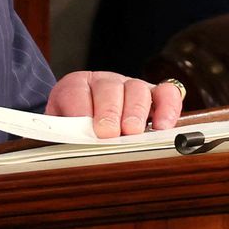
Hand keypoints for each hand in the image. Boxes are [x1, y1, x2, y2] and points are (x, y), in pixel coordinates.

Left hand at [45, 71, 184, 137]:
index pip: (76, 91)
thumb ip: (63, 135)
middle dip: (109, 112)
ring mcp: (131, 87)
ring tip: (133, 134)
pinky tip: (162, 127)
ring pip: (136, 90)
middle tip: (108, 133)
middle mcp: (105, 83)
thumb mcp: (62, 131)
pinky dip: (167, 108)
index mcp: (76, 86)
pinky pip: (166, 94)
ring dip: (135, 113)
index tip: (83, 129)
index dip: (80, 109)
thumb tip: (67, 146)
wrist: (86, 123)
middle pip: (109, 88)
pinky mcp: (154, 96)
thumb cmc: (75, 130)